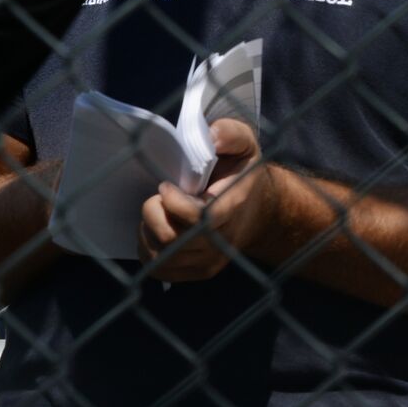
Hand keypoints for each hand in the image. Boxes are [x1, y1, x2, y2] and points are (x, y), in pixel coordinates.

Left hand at [138, 118, 273, 280]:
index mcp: (233, 205)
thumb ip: (230, 133)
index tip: (166, 185)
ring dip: (149, 230)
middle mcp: (223, 241)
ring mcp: (210, 261)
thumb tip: (210, 136)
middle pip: (171, 239)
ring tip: (160, 211)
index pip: (201, 219)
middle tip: (160, 196)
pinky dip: (148, 248)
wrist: (258, 210)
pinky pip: (158, 267)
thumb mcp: (245, 144)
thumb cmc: (242, 172)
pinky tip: (159, 229)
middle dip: (154, 213)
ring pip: (160, 255)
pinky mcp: (197, 272)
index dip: (175, 204)